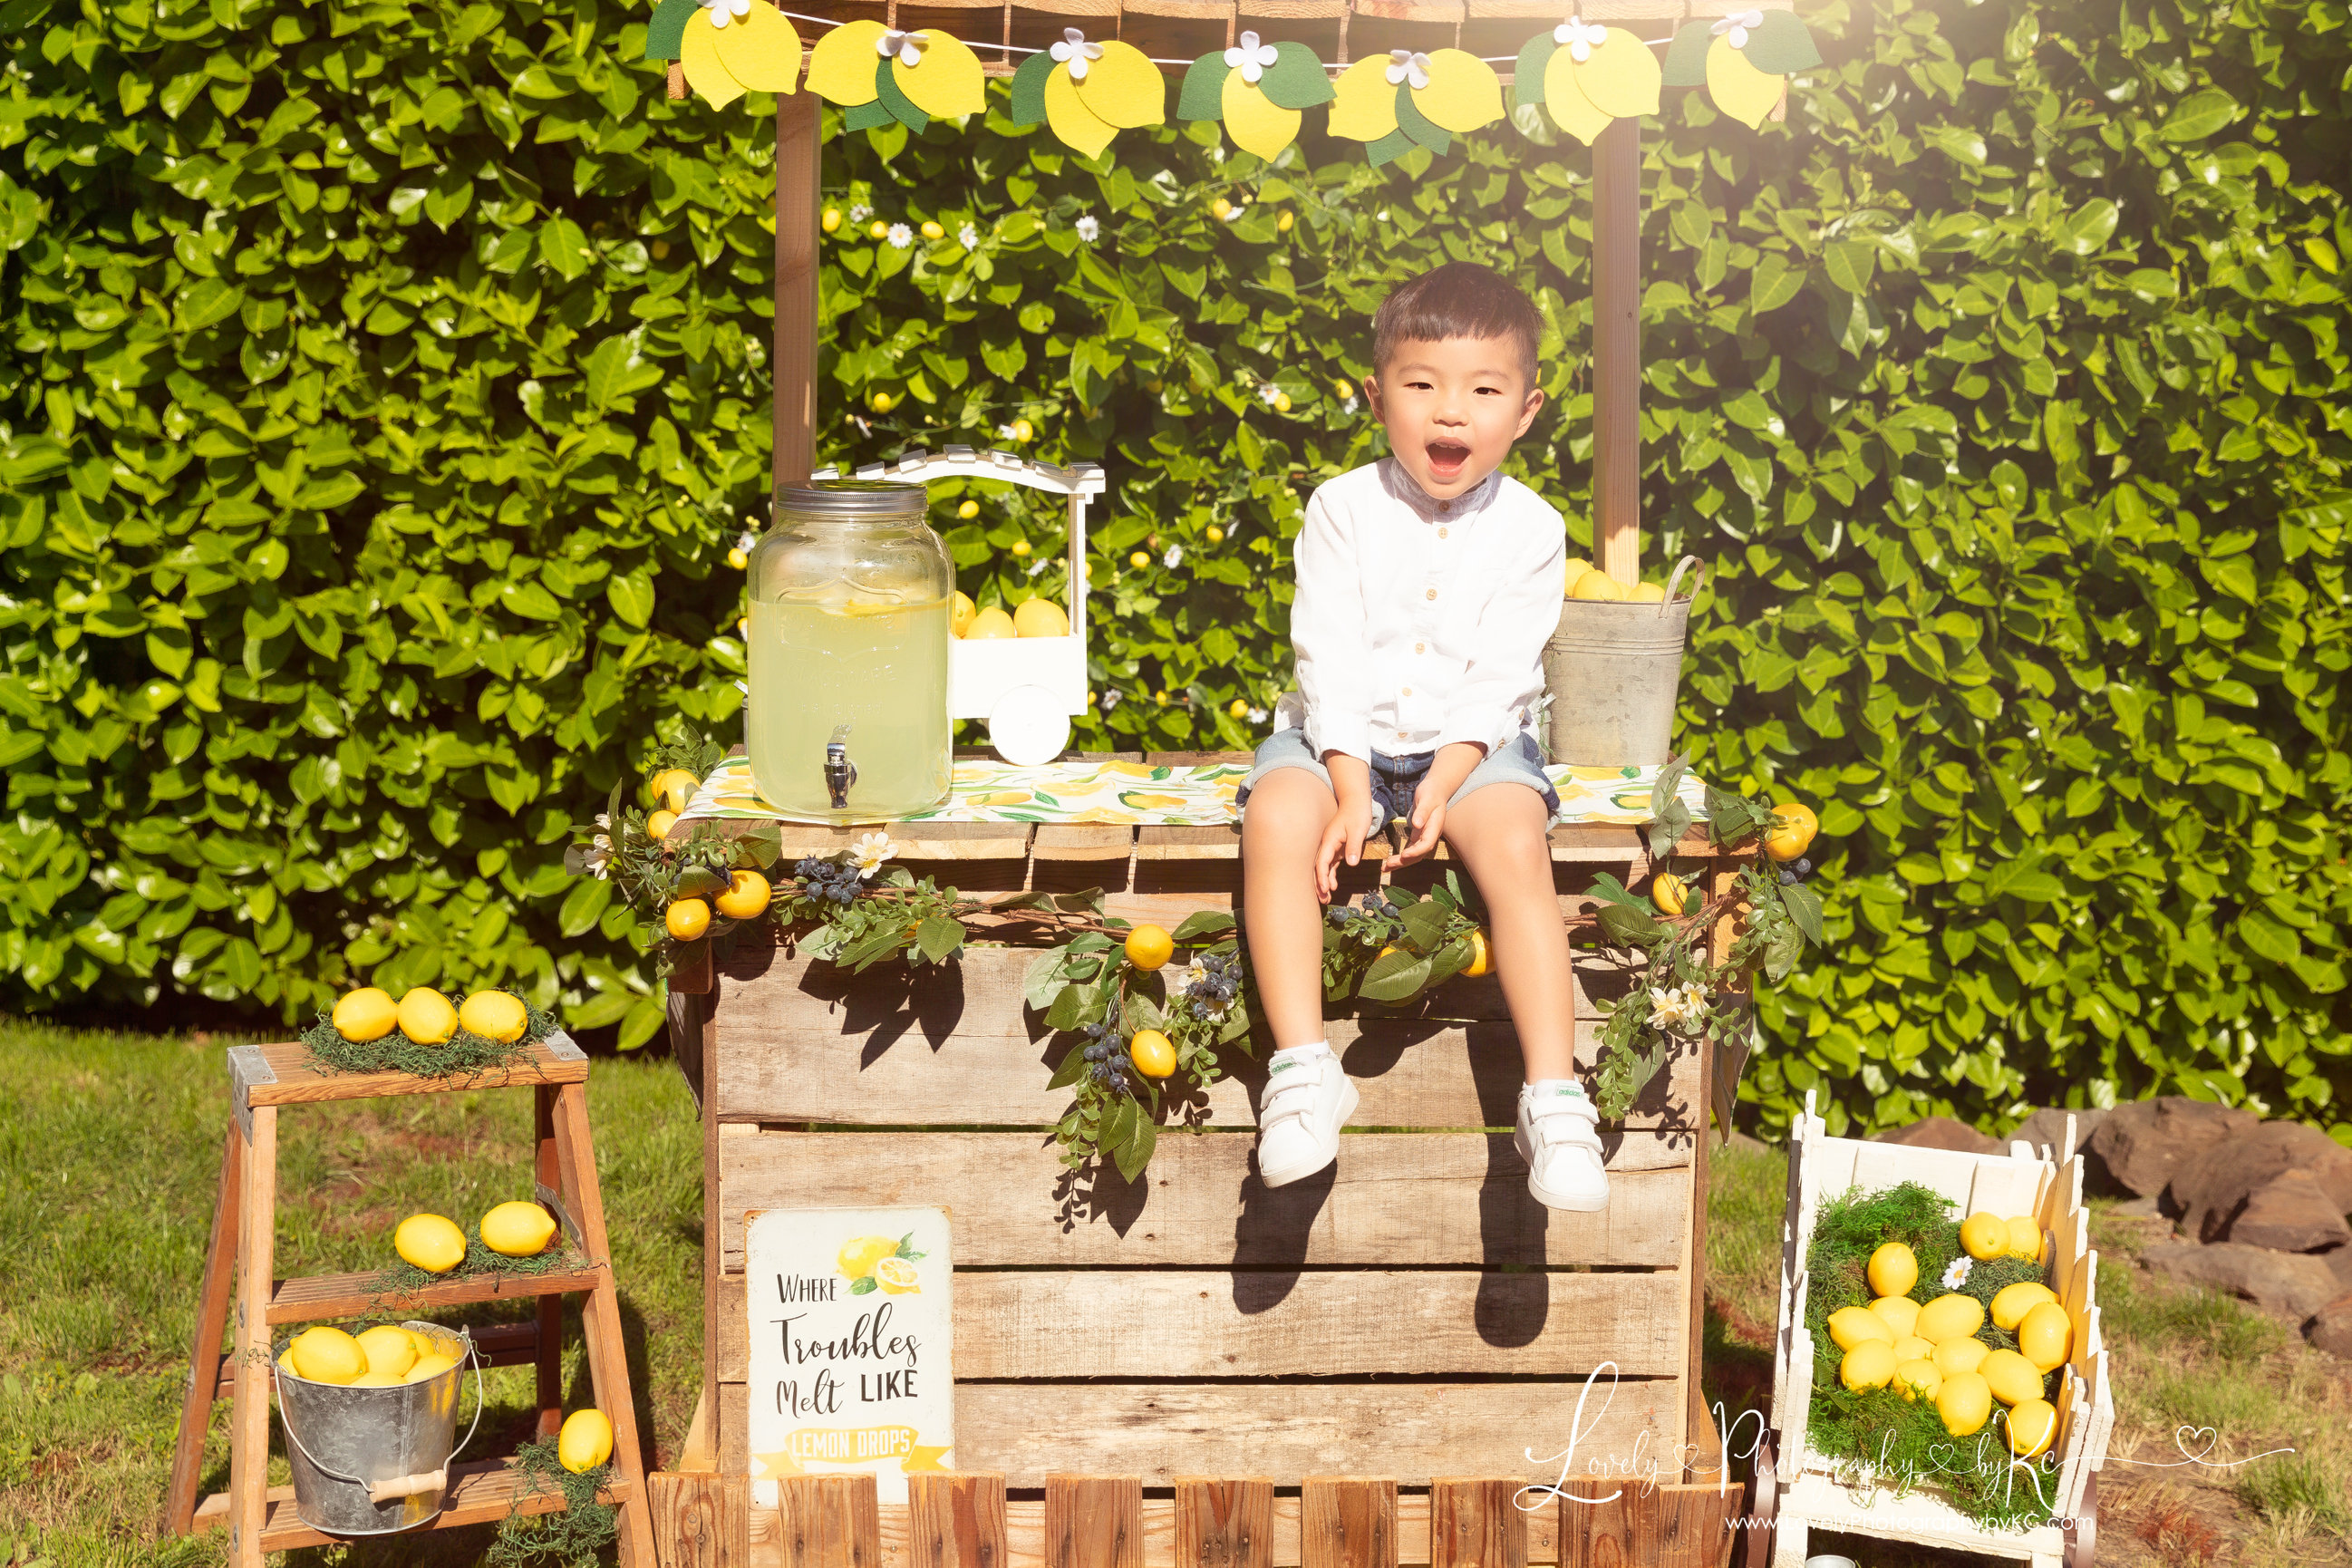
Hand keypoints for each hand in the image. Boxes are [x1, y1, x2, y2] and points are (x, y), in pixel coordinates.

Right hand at [1314, 795, 1370, 902]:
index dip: (1322, 877)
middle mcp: (1327, 845)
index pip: (1322, 862)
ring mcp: (1331, 846)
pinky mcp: (1337, 848)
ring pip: (1324, 867)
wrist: (1356, 801)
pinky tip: (1333, 886)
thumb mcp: (1358, 829)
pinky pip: (1330, 864)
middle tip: (1323, 900)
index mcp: (1329, 840)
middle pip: (1319, 867)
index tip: (1324, 889)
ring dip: (1324, 882)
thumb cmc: (1357, 813)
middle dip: (1319, 884)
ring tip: (1326, 898)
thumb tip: (1351, 863)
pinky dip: (1330, 875)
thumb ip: (1353, 846)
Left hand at [1392, 742, 1483, 867]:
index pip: (1426, 844)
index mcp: (1435, 828)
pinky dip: (1401, 857)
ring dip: (1400, 862)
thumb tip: (1417, 824)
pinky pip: (1410, 850)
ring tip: (1385, 868)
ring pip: (1414, 855)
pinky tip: (1390, 861)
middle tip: (1388, 865)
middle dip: (1404, 861)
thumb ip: (1422, 812)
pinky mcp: (1418, 836)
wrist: (1436, 790)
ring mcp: (1424, 837)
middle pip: (1419, 854)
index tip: (1404, 855)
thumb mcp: (1427, 799)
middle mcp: (1430, 835)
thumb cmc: (1431, 793)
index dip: (1416, 852)